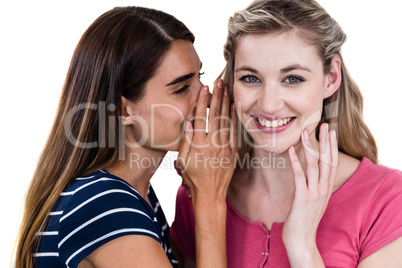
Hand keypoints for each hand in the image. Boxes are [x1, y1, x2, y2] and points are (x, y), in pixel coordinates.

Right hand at [176, 79, 237, 203]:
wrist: (210, 194)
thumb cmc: (193, 178)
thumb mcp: (183, 161)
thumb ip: (186, 141)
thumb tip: (188, 122)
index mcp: (198, 145)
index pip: (200, 118)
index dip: (202, 102)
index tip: (205, 89)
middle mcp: (212, 144)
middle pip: (214, 115)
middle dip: (216, 97)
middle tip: (218, 82)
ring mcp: (224, 147)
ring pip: (225, 121)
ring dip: (225, 103)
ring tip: (226, 89)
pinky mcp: (232, 152)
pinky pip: (234, 132)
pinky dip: (234, 118)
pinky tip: (234, 107)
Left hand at [282, 123, 337, 266]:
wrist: (302, 241)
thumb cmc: (303, 220)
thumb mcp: (313, 201)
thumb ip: (313, 187)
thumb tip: (308, 175)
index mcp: (326, 189)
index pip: (332, 164)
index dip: (332, 147)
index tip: (331, 132)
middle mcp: (323, 190)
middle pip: (327, 161)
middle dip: (326, 142)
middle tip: (325, 125)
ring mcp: (314, 194)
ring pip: (314, 166)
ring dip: (310, 148)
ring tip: (306, 133)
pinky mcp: (303, 199)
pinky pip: (300, 176)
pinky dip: (296, 162)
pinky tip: (292, 150)